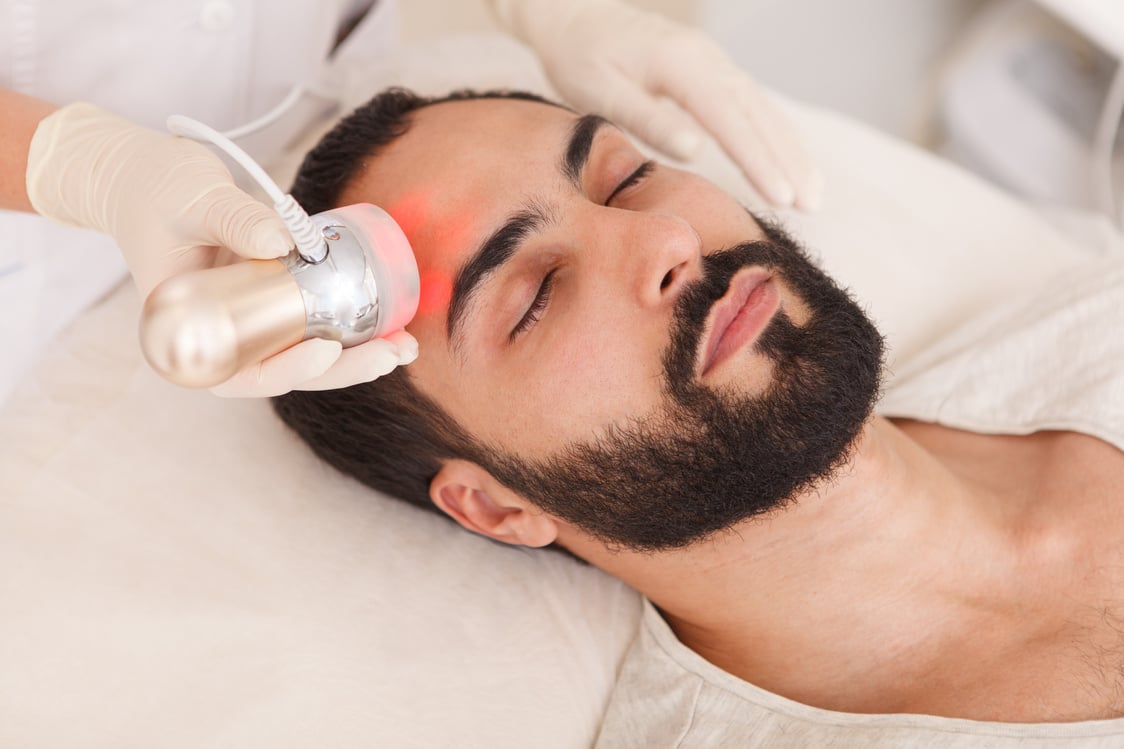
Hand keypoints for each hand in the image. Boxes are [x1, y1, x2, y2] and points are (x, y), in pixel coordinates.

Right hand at [25, 102, 413, 394]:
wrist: (147, 175)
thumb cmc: (158, 189)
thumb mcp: (193, 199)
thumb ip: (235, 218)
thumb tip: (286, 241)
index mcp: (188, 333)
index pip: (238, 373)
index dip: (284, 372)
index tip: (324, 350)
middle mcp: (222, 336)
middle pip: (285, 370)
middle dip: (342, 369)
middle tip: (391, 353)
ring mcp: (249, 320)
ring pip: (305, 352)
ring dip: (357, 353)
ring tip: (404, 344)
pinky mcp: (272, 301)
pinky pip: (313, 319)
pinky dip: (351, 320)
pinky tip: (392, 319)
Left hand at [490, 0, 822, 210]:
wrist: (575, 16)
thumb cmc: (580, 57)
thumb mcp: (600, 92)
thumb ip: (646, 120)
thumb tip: (694, 151)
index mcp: (680, 64)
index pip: (729, 119)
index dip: (758, 160)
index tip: (782, 196)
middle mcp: (707, 59)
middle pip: (759, 114)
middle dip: (788, 160)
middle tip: (811, 205)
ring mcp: (714, 62)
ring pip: (764, 109)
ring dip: (791, 150)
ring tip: (813, 194)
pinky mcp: (712, 70)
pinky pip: (754, 105)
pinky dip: (776, 135)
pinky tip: (789, 162)